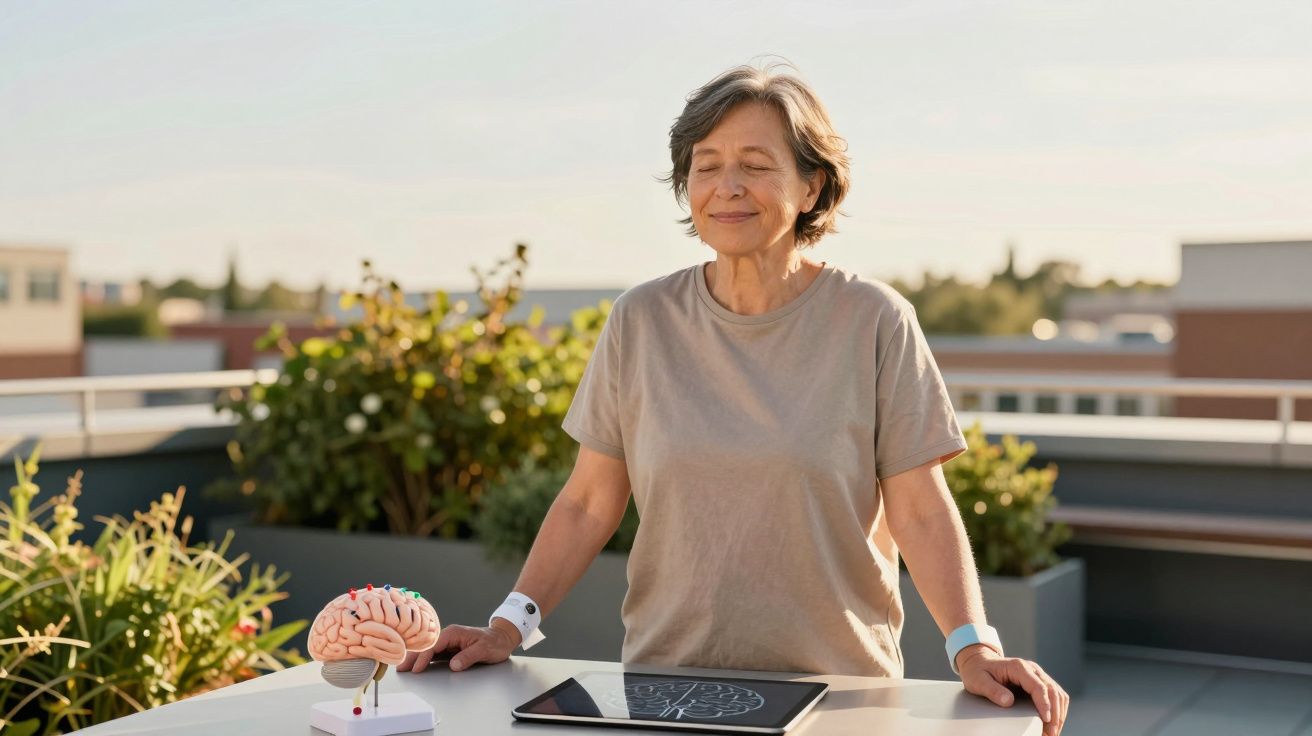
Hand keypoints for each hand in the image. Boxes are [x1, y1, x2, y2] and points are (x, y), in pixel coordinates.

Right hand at [397, 620, 519, 673]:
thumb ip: (468, 657)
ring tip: (403, 668)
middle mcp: (448, 636)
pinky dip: (424, 660)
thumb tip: (454, 665)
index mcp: (454, 633)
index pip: (434, 645)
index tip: (417, 669)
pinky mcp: (450, 649)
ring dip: (415, 659)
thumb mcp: (484, 650)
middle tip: (401, 669)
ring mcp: (448, 642)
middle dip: (413, 657)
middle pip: (427, 646)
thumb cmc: (494, 642)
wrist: (502, 638)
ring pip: (428, 650)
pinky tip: (417, 666)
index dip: (424, 657)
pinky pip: (434, 654)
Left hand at [957, 645, 1067, 735]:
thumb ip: (992, 690)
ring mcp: (1037, 675)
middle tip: (1051, 733)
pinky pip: (1054, 695)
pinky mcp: (1039, 682)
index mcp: (1018, 667)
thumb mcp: (978, 680)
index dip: (1044, 704)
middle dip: (1055, 713)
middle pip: (1052, 691)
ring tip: (1052, 732)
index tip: (1046, 720)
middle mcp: (1032, 669)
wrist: (979, 662)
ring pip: (1057, 693)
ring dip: (1059, 713)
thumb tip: (1008, 702)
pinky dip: (1057, 709)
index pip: (1038, 686)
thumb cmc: (977, 671)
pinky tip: (1052, 723)